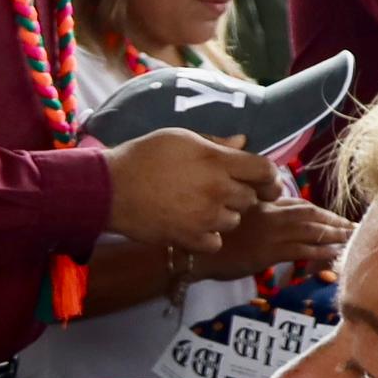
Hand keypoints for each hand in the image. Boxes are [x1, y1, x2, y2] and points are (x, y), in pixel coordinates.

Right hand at [102, 127, 273, 250]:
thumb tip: (242, 143)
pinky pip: (216, 241)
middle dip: (240, 194)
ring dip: (223, 215)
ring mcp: (205, 216)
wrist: (108, 189)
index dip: (269, 177)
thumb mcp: (178, 137)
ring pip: (234, 220)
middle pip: (250, 197)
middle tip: (220, 191)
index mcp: (216, 160)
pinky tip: (194, 226)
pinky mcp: (190, 237)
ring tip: (202, 208)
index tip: (266, 182)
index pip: (264, 170)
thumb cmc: (141, 156)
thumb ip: (215, 141)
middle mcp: (217, 189)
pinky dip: (208, 236)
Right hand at [193, 198, 350, 280]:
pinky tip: (335, 255)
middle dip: (333, 220)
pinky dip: (322, 252)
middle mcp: (268, 213)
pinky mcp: (270, 252)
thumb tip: (258, 203)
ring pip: (312, 230)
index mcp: (258, 201)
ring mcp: (270, 232)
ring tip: (351, 239)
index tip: (332, 217)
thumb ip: (244, 205)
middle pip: (310, 213)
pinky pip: (303, 251)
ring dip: (335, 234)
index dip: (318, 210)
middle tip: (352, 226)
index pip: (296, 202)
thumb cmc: (200, 232)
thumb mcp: (224, 213)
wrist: (189, 251)